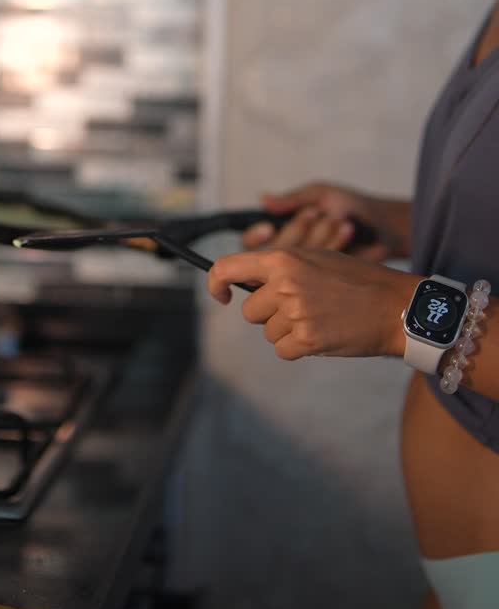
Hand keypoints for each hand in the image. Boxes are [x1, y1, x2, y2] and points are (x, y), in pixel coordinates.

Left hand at [207, 245, 416, 360]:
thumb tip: (244, 281)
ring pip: (268, 332)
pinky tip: (320, 334)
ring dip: (287, 331)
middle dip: (269, 313)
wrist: (392, 305)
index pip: (227, 267)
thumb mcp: (314, 257)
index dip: (216, 283)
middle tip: (301, 307)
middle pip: (250, 312)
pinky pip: (282, 350)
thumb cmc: (355, 278)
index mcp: (283, 259)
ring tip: (318, 317)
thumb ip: (279, 267)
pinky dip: (297, 348)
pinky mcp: (307, 340)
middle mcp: (284, 284)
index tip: (222, 296)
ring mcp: (295, 313)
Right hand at [242, 180, 393, 262]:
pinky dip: (335, 244)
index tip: (269, 228)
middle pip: (274, 254)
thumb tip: (263, 199)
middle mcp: (290, 259)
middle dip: (297, 230)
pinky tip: (347, 230)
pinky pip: (320, 270)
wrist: (385, 226)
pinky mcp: (326, 285)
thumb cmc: (352, 205)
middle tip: (316, 213)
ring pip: (296, 264)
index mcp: (282, 236)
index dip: (256, 238)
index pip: (252, 244)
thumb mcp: (321, 194)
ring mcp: (308, 275)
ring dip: (319, 235)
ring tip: (339, 220)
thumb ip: (293, 199)